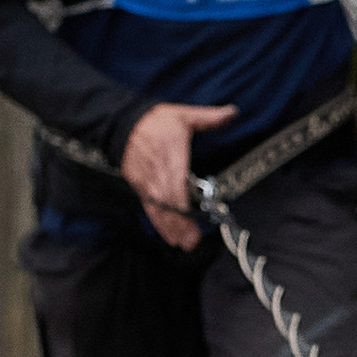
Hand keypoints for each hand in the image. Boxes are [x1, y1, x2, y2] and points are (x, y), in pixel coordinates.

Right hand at [120, 101, 235, 248]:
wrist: (123, 122)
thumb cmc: (157, 121)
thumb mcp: (183, 115)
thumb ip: (209, 117)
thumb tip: (233, 112)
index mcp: (170, 152)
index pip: (175, 179)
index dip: (181, 198)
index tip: (191, 212)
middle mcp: (158, 170)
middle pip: (168, 200)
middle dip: (179, 221)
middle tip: (192, 240)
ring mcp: (147, 181)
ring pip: (159, 208)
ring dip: (171, 227)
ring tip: (184, 244)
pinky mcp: (140, 187)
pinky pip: (150, 209)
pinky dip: (160, 224)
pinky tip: (171, 238)